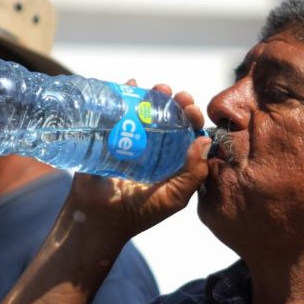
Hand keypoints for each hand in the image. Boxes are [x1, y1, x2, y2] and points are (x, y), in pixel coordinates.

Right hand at [65, 80, 210, 239]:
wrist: (99, 219)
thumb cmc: (140, 212)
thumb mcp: (175, 197)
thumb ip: (194, 174)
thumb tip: (204, 140)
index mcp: (172, 158)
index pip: (187, 132)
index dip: (192, 118)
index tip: (191, 109)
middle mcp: (153, 146)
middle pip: (168, 117)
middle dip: (176, 102)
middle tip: (177, 95)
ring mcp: (130, 139)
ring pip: (145, 110)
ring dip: (154, 95)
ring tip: (158, 88)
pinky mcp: (108, 135)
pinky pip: (117, 111)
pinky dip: (124, 94)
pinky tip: (130, 84)